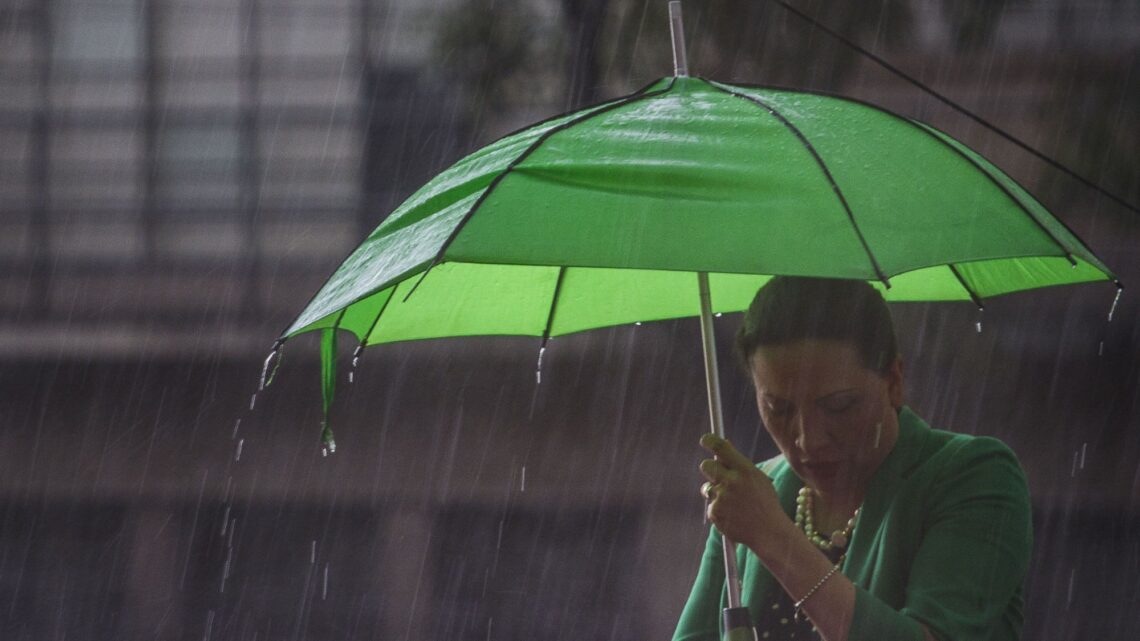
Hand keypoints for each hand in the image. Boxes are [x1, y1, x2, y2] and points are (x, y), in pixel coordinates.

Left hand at [699, 434, 784, 550]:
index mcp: (745, 470)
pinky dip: (718, 510)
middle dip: (709, 469)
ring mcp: (722, 497)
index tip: (705, 440)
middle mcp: (732, 481)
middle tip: (716, 476)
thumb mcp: (758, 479)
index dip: (710, 441)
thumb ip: (740, 464)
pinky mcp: (715, 512)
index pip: (721, 448)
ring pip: (706, 488)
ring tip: (733, 503)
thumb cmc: (765, 503)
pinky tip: (733, 515)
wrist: (769, 532)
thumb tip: (722, 446)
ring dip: (715, 493)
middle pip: (706, 466)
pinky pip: (710, 505)